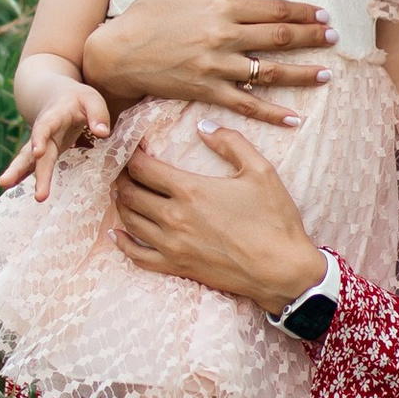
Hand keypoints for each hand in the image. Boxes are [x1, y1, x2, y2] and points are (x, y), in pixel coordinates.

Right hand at [0, 80, 111, 200]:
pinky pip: (31, 165)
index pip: (45, 127)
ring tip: (4, 184)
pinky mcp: (43, 154)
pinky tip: (11, 186)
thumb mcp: (91, 99)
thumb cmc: (77, 99)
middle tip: (20, 187)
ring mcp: (40, 144)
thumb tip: (102, 134)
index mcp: (54, 117)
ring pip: (27, 159)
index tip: (37, 152)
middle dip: (29, 169)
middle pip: (33, 151)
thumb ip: (98, 114)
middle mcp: (43, 132)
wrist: (54, 94)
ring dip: (18, 173)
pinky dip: (21, 175)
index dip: (40, 138)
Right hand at [83, 0, 337, 127]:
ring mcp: (216, 67)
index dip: (302, 11)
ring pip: (269, 72)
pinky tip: (294, 118)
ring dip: (302, 73)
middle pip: (278, 38)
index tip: (323, 14)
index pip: (272, 9)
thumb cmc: (148, 13)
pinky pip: (246, 105)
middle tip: (335, 39)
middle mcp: (223, 37)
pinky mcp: (207, 92)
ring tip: (326, 74)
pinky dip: (272, 113)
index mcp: (220, 8)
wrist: (118, 53)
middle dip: (311, 38)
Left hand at [112, 124, 328, 310]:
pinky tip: (116, 234)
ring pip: (130, 221)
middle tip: (122, 167)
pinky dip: (122, 243)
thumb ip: (231, 143)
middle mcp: (174, 217)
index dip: (131, 154)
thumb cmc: (275, 219)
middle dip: (121, 176)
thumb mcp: (261, 171)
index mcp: (191, 190)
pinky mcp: (177, 267)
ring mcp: (172, 245)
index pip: (143, 168)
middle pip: (130, 193)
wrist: (283, 270)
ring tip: (120, 191)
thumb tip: (203, 127)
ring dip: (121, 203)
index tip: (131, 146)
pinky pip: (137, 256)